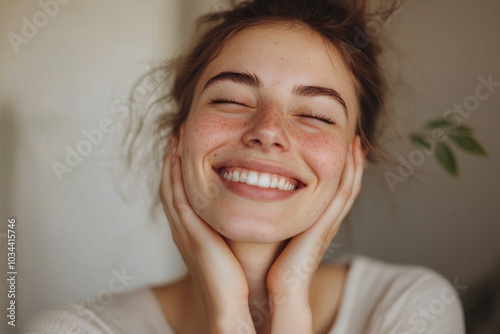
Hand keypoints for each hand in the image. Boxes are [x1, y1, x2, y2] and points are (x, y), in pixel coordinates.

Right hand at [159, 137, 254, 332]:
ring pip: (170, 187)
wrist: (234, 300)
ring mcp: (183, 229)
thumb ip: (233, 221)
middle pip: (171, 184)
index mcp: (193, 229)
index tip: (187, 144)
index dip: (181, 168)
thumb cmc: (239, 274)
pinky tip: (177, 157)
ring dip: (171, 161)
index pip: (183, 191)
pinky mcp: (189, 232)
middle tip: (178, 133)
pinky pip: (176, 198)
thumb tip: (251, 199)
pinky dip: (173, 176)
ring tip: (176, 137)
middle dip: (172, 158)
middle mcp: (184, 227)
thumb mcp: (233, 240)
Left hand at [266, 136, 364, 332]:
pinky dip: (351, 175)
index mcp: (311, 221)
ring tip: (355, 143)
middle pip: (344, 187)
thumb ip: (266, 213)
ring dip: (354, 165)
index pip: (328, 191)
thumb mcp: (268, 228)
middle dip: (350, 164)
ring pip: (348, 187)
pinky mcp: (326, 224)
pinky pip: (344, 194)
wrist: (273, 285)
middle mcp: (324, 220)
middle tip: (353, 140)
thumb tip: (249, 190)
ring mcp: (328, 221)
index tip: (336, 148)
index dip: (336, 171)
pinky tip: (353, 158)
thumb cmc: (265, 260)